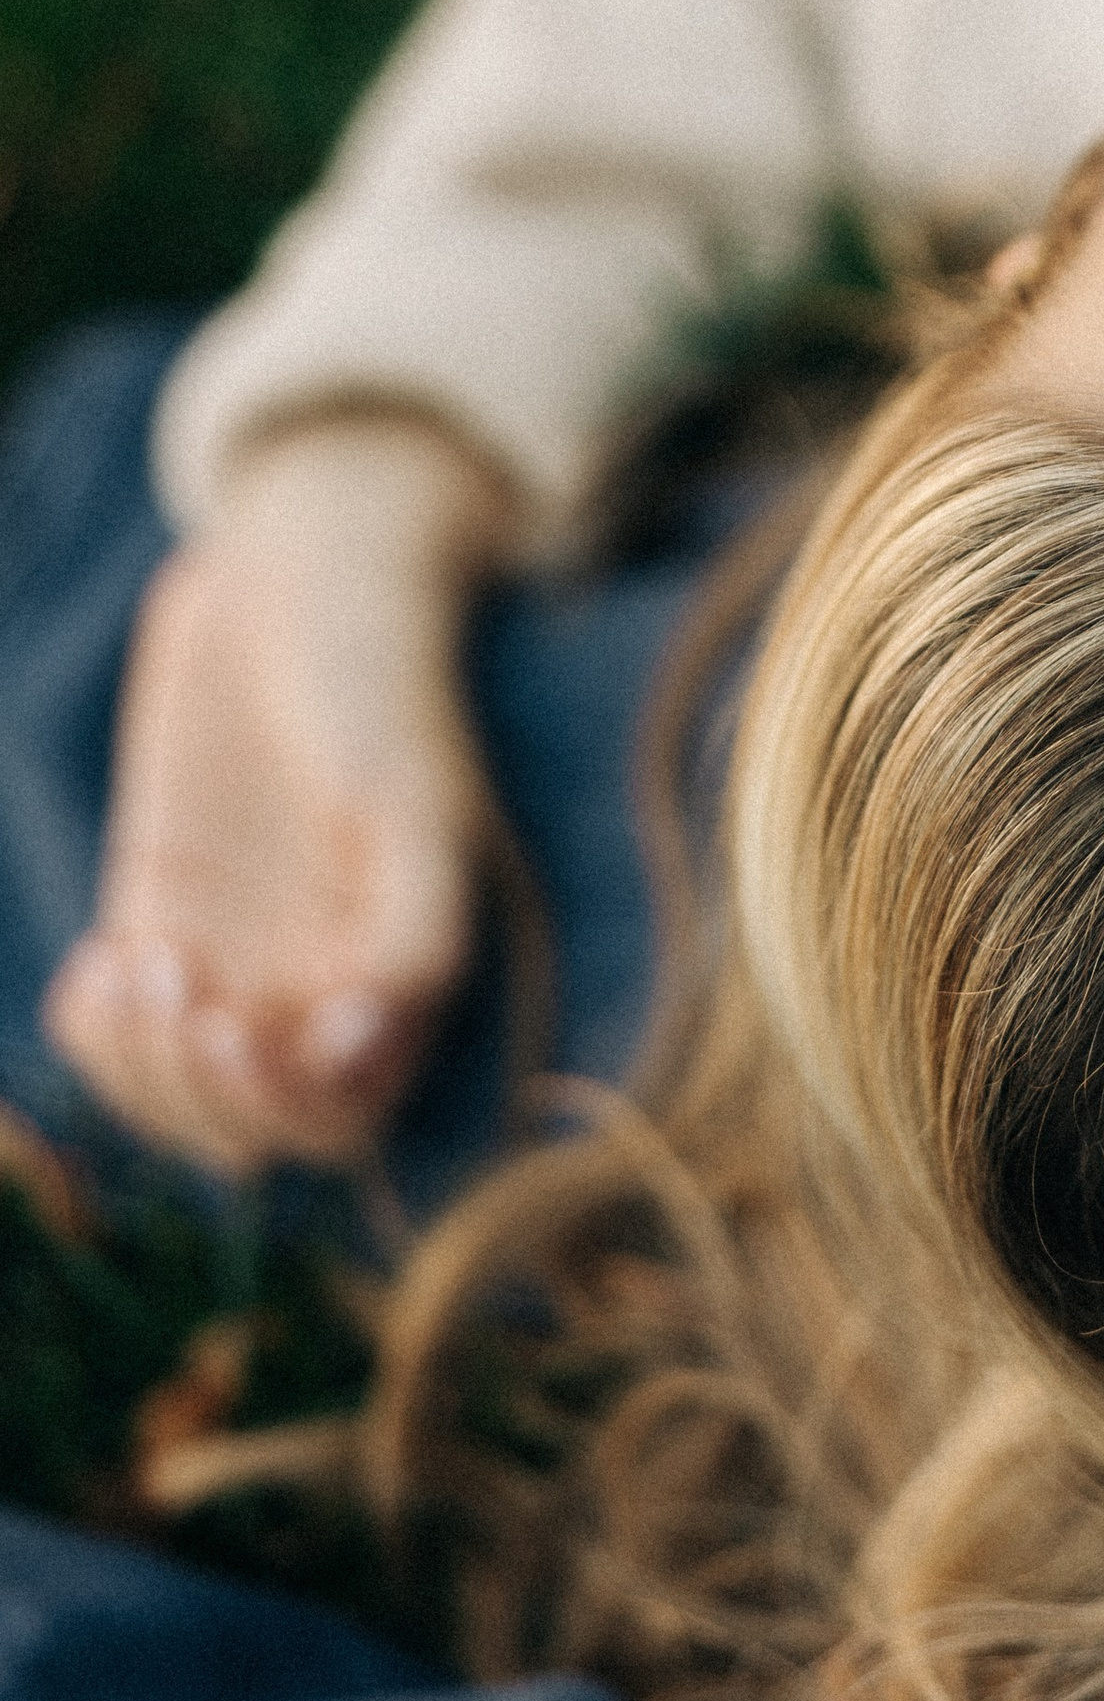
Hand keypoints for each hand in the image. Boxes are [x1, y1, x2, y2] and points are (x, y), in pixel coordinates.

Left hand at [43, 415, 516, 1174]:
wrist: (303, 568)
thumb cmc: (380, 674)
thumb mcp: (416, 795)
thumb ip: (415, 932)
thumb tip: (363, 1052)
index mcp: (403, 973)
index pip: (344, 1121)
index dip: (284, 1107)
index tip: (243, 1020)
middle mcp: (319, 986)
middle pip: (252, 1132)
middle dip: (200, 1091)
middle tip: (176, 978)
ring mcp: (236, 957)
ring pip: (173, 1098)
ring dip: (137, 1067)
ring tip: (129, 965)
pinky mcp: (163, 917)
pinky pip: (113, 1031)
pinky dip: (90, 1029)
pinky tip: (103, 960)